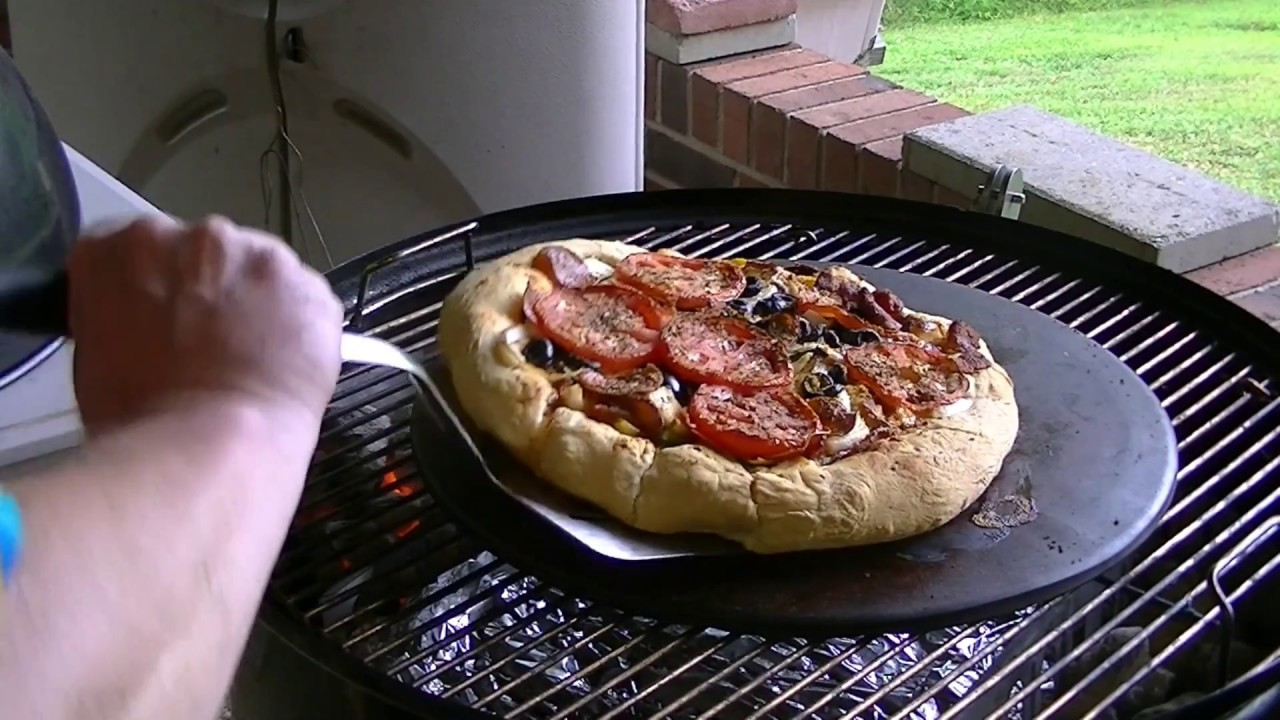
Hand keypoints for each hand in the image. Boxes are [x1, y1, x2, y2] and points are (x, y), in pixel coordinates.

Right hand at [68, 215, 342, 432]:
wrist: (208, 439)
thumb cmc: (136, 413)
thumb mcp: (97, 352)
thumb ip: (124, 312)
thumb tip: (150, 323)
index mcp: (124, 246)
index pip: (139, 253)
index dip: (157, 289)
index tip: (166, 319)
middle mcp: (193, 235)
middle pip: (206, 254)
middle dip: (210, 289)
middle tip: (211, 343)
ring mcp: (259, 254)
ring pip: (262, 272)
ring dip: (259, 303)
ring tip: (253, 358)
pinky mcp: (310, 284)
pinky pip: (304, 301)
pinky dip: (299, 327)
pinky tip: (285, 365)